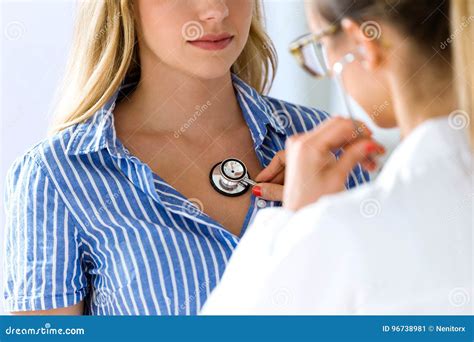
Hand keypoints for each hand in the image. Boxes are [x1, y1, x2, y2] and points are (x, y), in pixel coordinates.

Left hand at [252, 117, 384, 210]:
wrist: (297, 213)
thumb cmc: (311, 201)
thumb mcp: (337, 177)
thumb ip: (355, 155)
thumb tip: (371, 143)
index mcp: (307, 145)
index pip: (340, 125)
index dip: (361, 130)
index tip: (375, 142)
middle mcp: (301, 140)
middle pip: (337, 126)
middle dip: (359, 137)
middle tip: (375, 151)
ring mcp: (301, 144)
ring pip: (335, 134)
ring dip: (353, 144)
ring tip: (369, 161)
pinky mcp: (303, 150)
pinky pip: (328, 141)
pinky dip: (343, 148)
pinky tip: (357, 160)